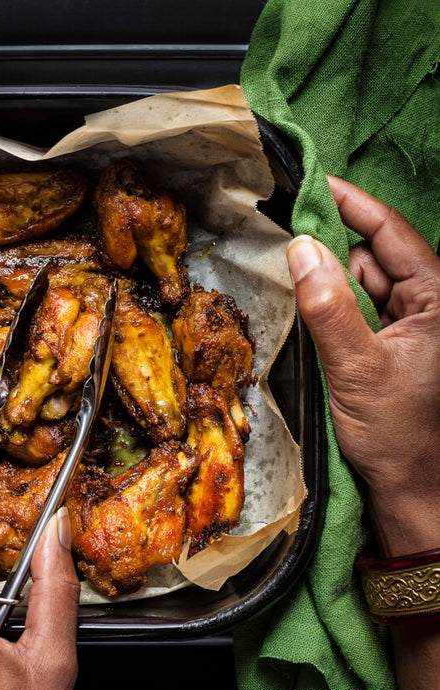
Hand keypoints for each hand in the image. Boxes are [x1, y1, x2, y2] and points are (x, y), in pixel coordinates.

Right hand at [287, 176, 439, 556]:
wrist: (410, 488)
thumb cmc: (397, 436)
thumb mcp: (358, 370)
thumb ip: (329, 309)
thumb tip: (300, 250)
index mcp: (439, 301)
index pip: (391, 235)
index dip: (352, 204)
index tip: (313, 182)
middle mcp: (428, 305)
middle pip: (372, 255)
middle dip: (331, 247)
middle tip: (285, 241)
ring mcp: (409, 324)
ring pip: (361, 281)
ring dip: (328, 279)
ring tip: (293, 284)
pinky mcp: (389, 344)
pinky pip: (357, 308)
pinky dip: (332, 304)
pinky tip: (309, 307)